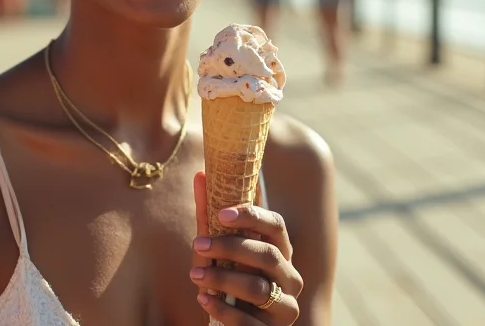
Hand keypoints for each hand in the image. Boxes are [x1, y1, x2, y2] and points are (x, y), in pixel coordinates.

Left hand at [191, 172, 302, 324]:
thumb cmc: (227, 279)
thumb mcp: (217, 248)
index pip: (276, 226)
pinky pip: (249, 321)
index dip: (252, 215)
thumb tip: (200, 174)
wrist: (233, 325)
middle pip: (268, 255)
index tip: (222, 213)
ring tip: (195, 274)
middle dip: (230, 247)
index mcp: (280, 251)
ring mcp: (286, 308)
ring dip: (222, 279)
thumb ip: (210, 216)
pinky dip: (223, 309)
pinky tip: (203, 300)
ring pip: (259, 289)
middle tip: (198, 244)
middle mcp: (290, 278)